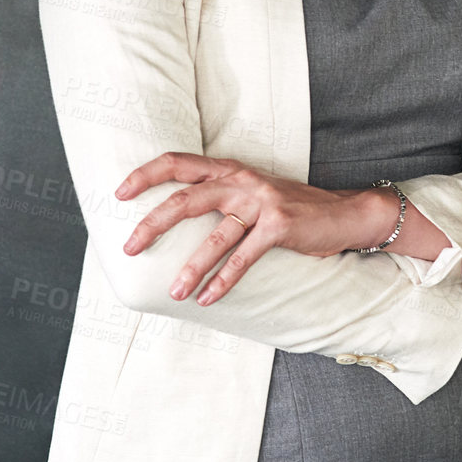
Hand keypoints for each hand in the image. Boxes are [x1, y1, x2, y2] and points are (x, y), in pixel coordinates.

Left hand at [115, 153, 386, 306]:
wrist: (342, 214)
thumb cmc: (288, 208)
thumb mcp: (250, 193)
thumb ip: (217, 197)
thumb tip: (171, 218)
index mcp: (228, 169)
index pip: (178, 162)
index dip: (146, 175)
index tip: (118, 194)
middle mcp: (241, 180)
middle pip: (186, 198)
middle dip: (153, 224)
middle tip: (129, 248)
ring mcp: (261, 202)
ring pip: (215, 237)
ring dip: (191, 268)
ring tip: (173, 292)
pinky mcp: (279, 226)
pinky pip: (243, 257)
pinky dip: (223, 281)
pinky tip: (207, 298)